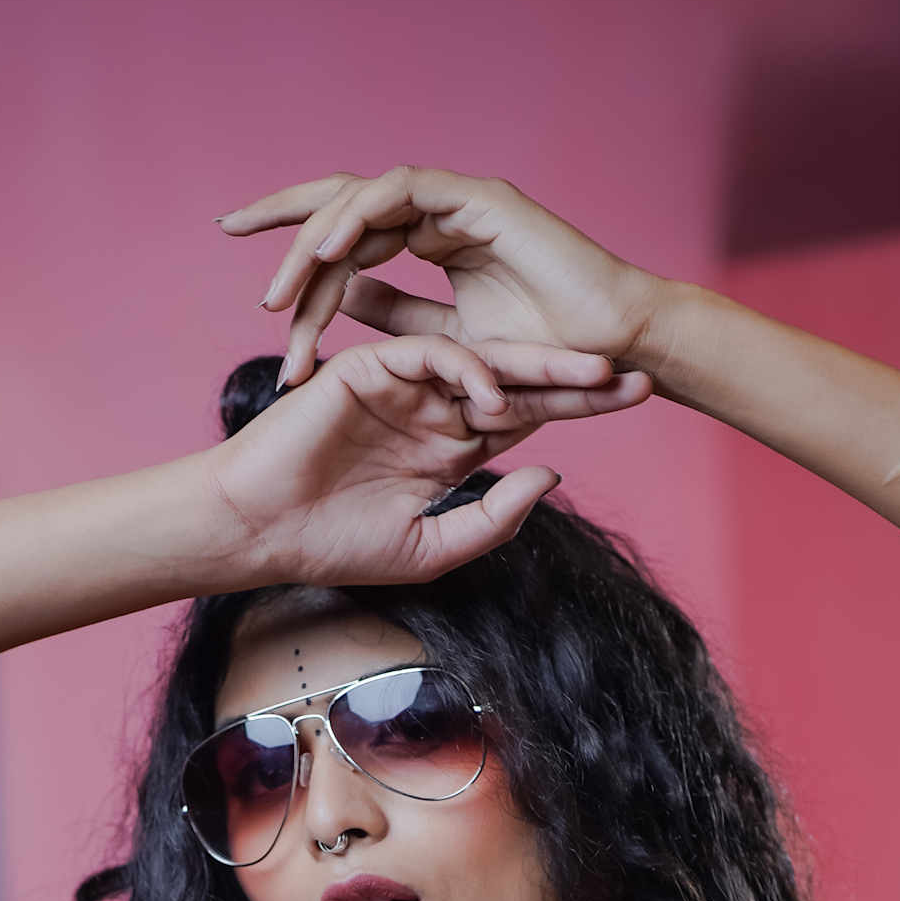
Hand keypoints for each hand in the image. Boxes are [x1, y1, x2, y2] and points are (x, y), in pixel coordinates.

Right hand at [200, 330, 649, 590]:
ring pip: (482, 359)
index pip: (527, 419)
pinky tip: (494, 395)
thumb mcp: (434, 547)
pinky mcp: (368, 366)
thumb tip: (552, 472)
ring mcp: (403, 384)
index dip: (579, 407)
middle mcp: (434, 408)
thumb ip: (494, 517)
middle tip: (635, 371)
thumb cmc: (337, 545)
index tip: (636, 400)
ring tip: (590, 373)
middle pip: (519, 383)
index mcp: (450, 447)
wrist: (263, 533)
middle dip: (576, 375)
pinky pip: (428, 353)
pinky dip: (465, 368)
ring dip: (537, 365)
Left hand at [217, 166, 670, 390]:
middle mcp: (439, 212)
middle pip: (343, 201)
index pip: (350, 234)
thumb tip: (344, 297)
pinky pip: (404, 193)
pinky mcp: (478, 199)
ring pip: (364, 196)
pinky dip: (362, 215)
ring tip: (281, 280)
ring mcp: (458, 200)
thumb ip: (398, 316)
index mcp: (431, 238)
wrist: (608, 355)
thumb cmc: (545, 358)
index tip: (261, 287)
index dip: (302, 254)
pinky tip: (329, 251)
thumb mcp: (448, 346)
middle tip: (227, 229)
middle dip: (284, 213)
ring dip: (318, 234)